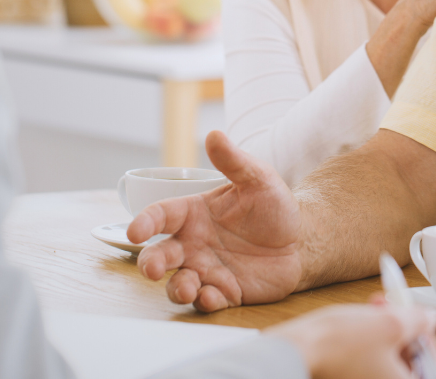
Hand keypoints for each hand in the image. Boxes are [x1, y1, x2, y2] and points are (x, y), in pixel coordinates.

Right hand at [128, 131, 302, 310]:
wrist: (301, 239)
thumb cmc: (273, 206)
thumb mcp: (257, 178)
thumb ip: (233, 161)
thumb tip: (214, 133)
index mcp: (194, 213)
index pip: (160, 215)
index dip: (144, 222)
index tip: (134, 232)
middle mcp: (193, 243)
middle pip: (160, 255)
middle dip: (150, 263)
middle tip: (151, 269)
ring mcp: (207, 269)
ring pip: (178, 283)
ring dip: (176, 288)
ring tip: (188, 287)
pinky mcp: (224, 292)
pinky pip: (207, 301)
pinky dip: (206, 302)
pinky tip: (215, 296)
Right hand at [269, 303, 435, 378]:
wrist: (298, 350)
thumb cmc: (338, 345)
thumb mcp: (390, 324)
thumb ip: (418, 321)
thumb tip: (428, 319)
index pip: (431, 367)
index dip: (427, 338)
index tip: (420, 320)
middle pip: (409, 362)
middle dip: (404, 329)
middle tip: (395, 308)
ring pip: (388, 358)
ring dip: (386, 329)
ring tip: (375, 307)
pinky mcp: (349, 377)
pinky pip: (370, 361)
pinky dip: (371, 339)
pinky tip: (362, 319)